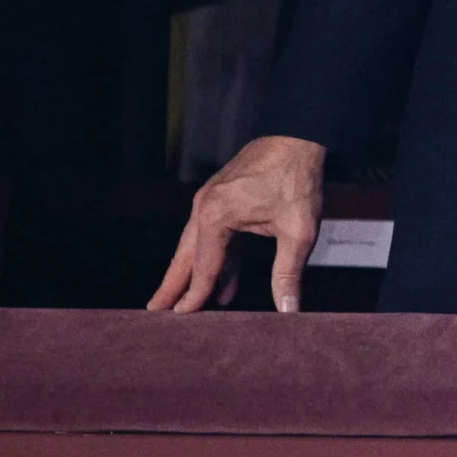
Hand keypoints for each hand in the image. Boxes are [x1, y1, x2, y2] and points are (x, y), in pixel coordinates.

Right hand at [148, 135, 326, 313]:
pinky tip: (226, 282)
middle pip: (187, 256)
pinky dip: (219, 258)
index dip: (194, 296)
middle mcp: (205, 207)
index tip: (181, 319)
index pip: (203, 266)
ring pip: (198, 245)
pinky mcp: (222, 196)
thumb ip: (288, 272)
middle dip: (174, 286)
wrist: (299, 136)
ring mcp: (210, 199)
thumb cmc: (298, 180)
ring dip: (195, 274)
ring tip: (185, 303)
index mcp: (217, 216)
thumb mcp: (299, 230)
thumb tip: (290, 309)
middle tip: (156, 313)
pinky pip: (214, 234)